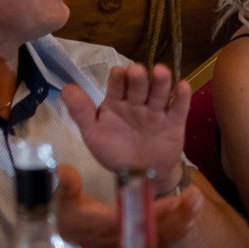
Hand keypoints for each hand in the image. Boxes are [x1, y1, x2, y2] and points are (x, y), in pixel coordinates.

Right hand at [55, 167, 203, 247]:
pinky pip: (160, 246)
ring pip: (162, 239)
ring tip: (196, 205)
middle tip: (196, 197)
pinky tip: (187, 222)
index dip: (161, 210)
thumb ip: (67, 186)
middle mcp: (126, 241)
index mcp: (111, 227)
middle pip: (158, 231)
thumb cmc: (68, 227)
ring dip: (181, 223)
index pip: (140, 219)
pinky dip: (175, 234)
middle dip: (179, 215)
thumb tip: (63, 169)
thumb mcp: (64, 205)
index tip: (178, 198)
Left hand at [62, 64, 189, 177]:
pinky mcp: (174, 122)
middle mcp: (137, 102)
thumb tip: (65, 88)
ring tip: (161, 72)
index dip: (118, 78)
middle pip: (139, 86)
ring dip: (161, 82)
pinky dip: (182, 97)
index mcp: (117, 102)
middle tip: (137, 71)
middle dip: (138, 78)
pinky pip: (179, 108)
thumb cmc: (115, 151)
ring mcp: (157, 111)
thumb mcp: (94, 133)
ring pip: (159, 93)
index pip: (118, 84)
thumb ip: (81, 112)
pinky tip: (182, 87)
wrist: (140, 176)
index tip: (118, 73)